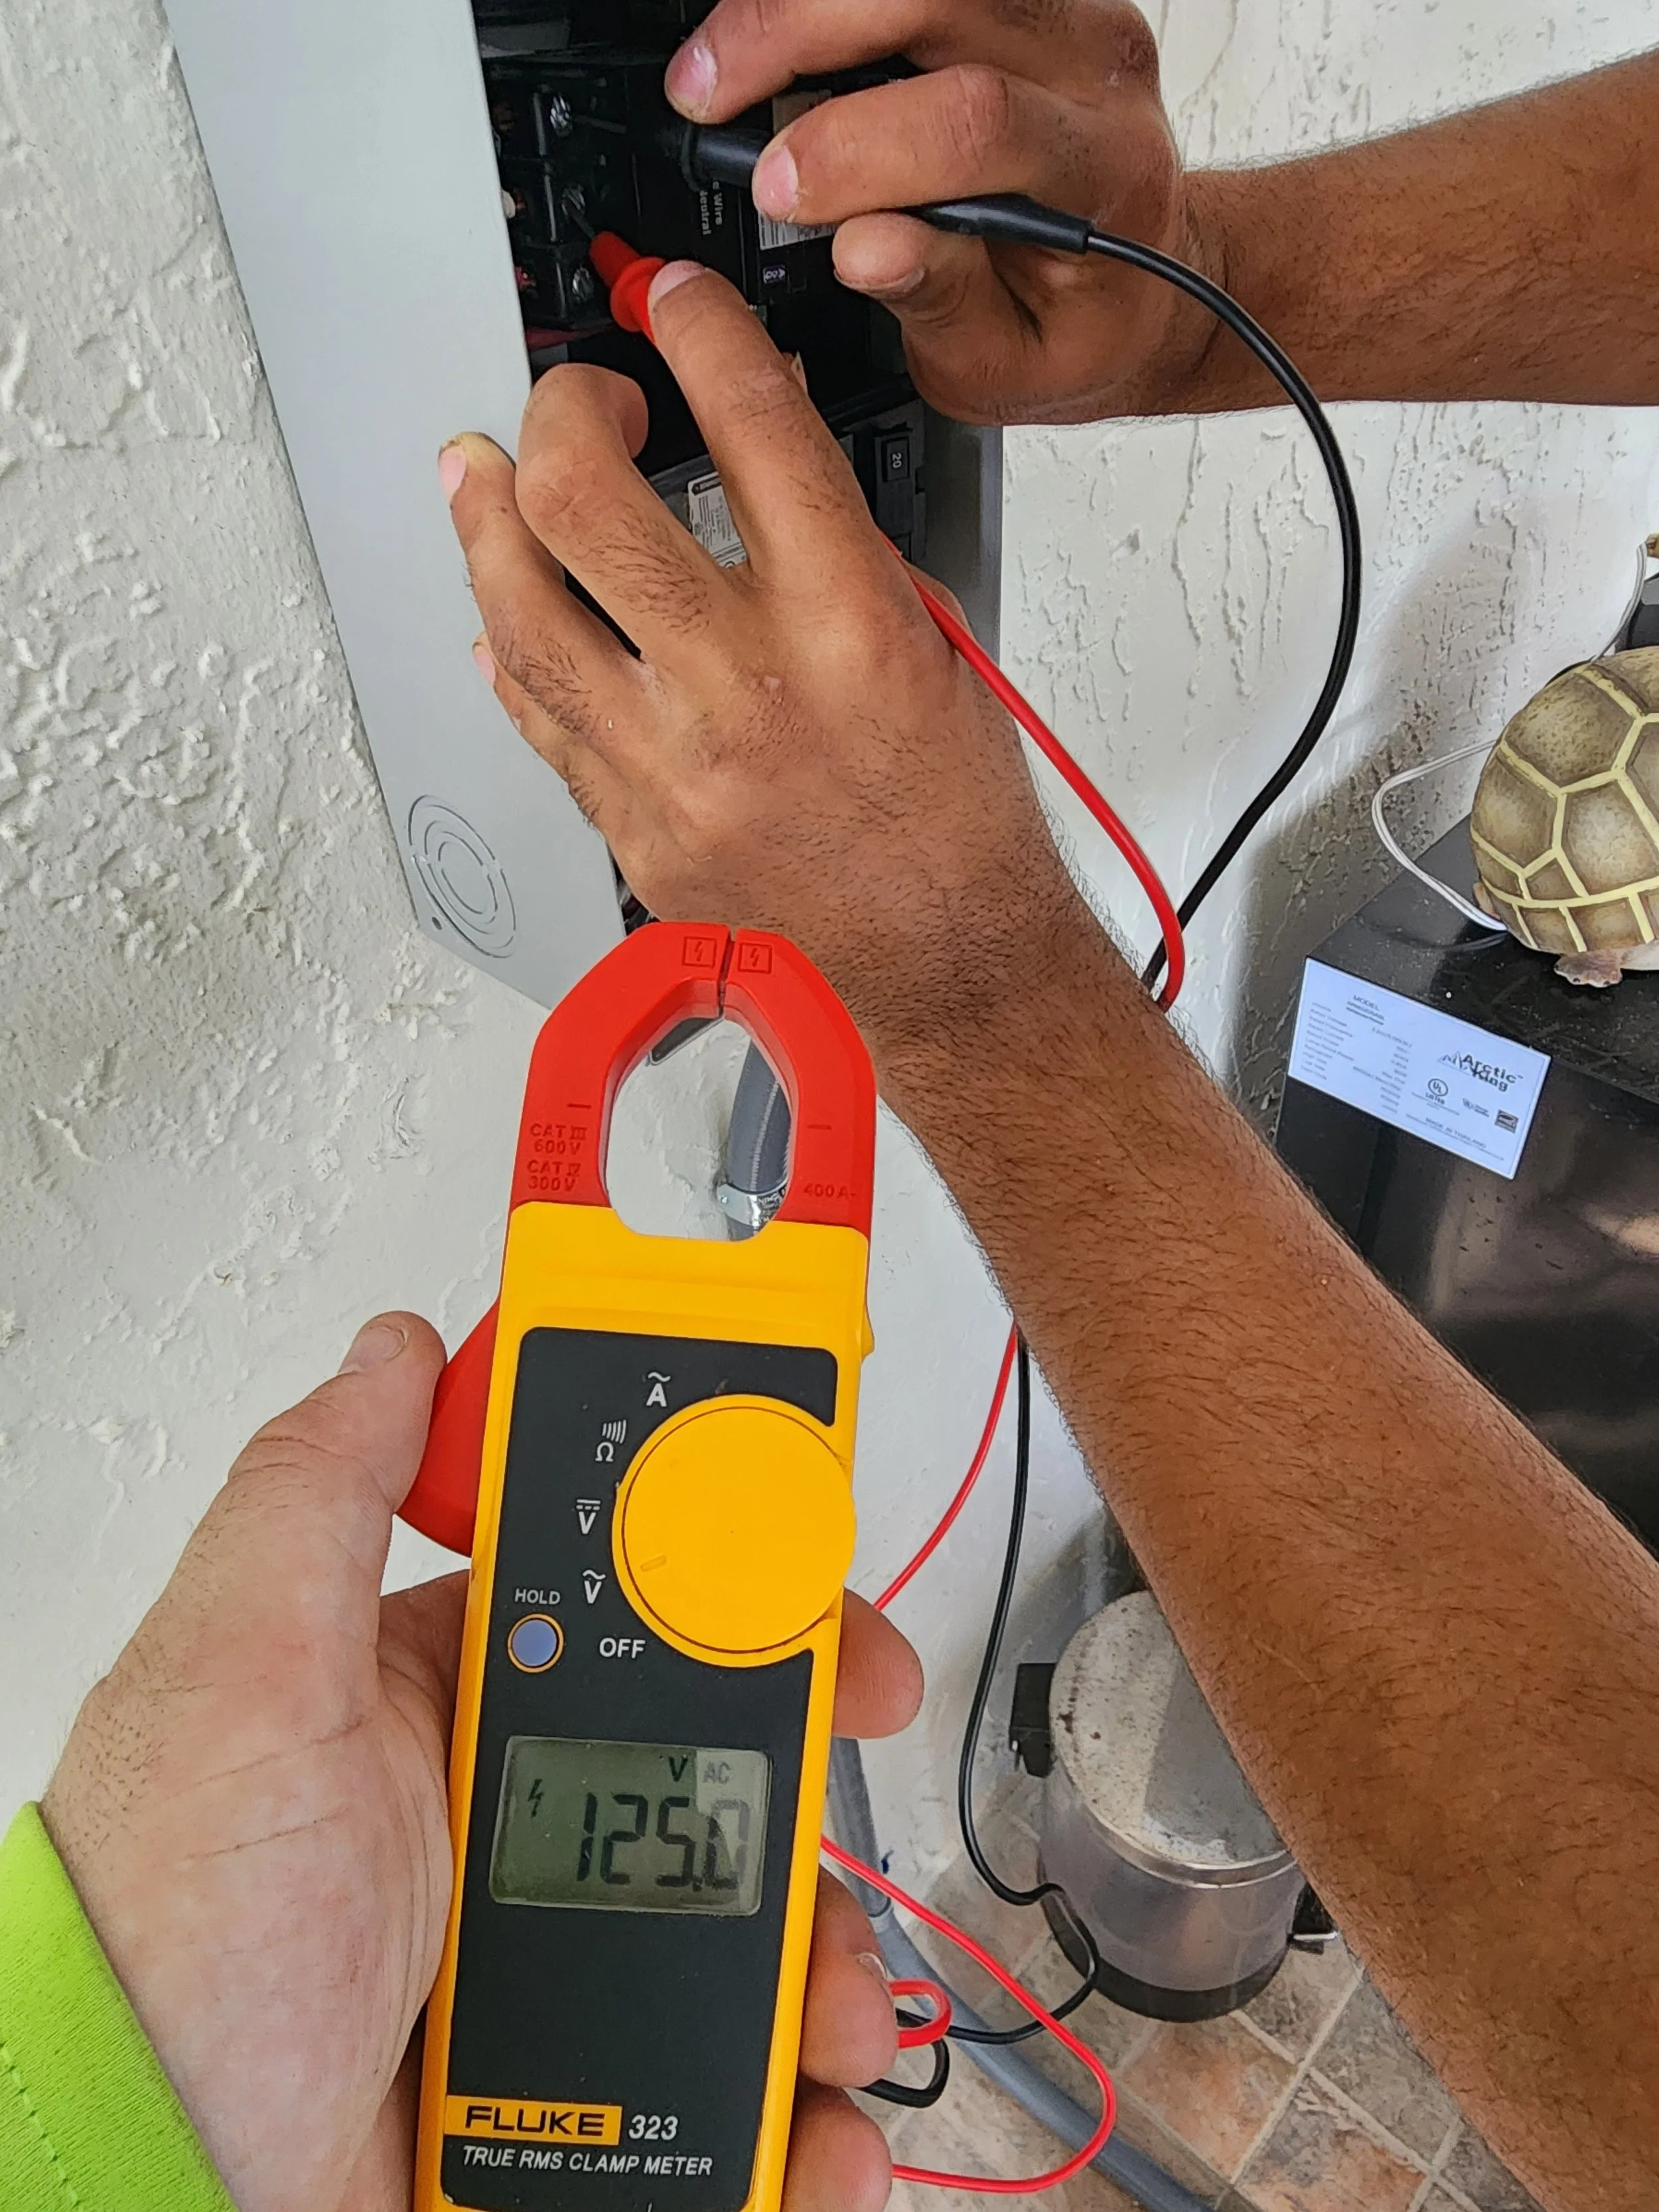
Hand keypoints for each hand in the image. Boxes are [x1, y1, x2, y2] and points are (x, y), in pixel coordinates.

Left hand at [42, 1315, 922, 2211]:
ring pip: (741, 1916)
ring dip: (820, 1956)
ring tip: (832, 2018)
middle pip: (717, 1757)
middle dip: (809, 1778)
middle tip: (850, 1816)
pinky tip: (812, 2129)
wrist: (154, 2192)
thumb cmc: (168, 1946)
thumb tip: (393, 1350)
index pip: (628, 1595)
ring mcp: (541, 1951)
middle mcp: (500, 1810)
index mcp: (442, 1696)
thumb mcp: (233, 1680)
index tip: (828, 1608)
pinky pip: (721, 2077)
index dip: (747, 1584)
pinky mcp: (572, 2082)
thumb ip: (318, 1497)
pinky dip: (795, 2111)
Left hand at [444, 267, 1088, 1065]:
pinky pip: (535, 716)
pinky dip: (510, 648)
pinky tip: (505, 613)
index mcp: (849, 626)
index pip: (751, 427)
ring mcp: (672, 769)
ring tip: (484, 475)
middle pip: (585, 500)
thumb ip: (833, 547)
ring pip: (519, 608)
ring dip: (487, 517)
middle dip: (562, 412)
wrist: (950, 965)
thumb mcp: (930, 645)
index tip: (671, 305)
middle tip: (578, 404)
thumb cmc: (954, 819)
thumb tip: (750, 457)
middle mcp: (748, 690)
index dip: (695, 333)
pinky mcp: (631, 831)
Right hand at [662, 0, 1212, 423]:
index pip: (977, 123)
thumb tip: (863, 247)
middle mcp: (1093, 73)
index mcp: (1101, 176)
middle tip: (708, 89)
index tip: (778, 188)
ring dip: (806, 7)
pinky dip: (839, 8)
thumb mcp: (1005, 361)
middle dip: (798, 32)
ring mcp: (1064, 17)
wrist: (1144, 287)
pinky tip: (782, 37)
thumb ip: (940, 300)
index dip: (858, 146)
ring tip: (727, 57)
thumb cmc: (1076, 329)